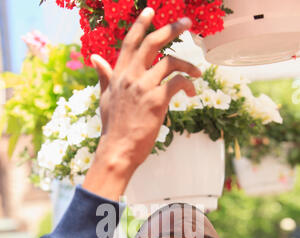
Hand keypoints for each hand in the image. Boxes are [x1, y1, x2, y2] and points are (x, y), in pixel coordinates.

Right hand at [83, 8, 200, 199]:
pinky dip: (189, 84)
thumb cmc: (113, 128)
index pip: (130, 42)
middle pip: (153, 43)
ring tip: (197, 72)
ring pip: (171, 62)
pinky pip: (178, 82)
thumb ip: (104, 76)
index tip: (151, 10)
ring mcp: (144, 87)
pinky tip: (192, 92)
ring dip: (188, 64)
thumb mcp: (105, 98)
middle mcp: (131, 76)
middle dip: (171, 28)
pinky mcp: (157, 100)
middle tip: (187, 22)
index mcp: (119, 75)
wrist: (118, 150)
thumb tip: (94, 57)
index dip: (141, 24)